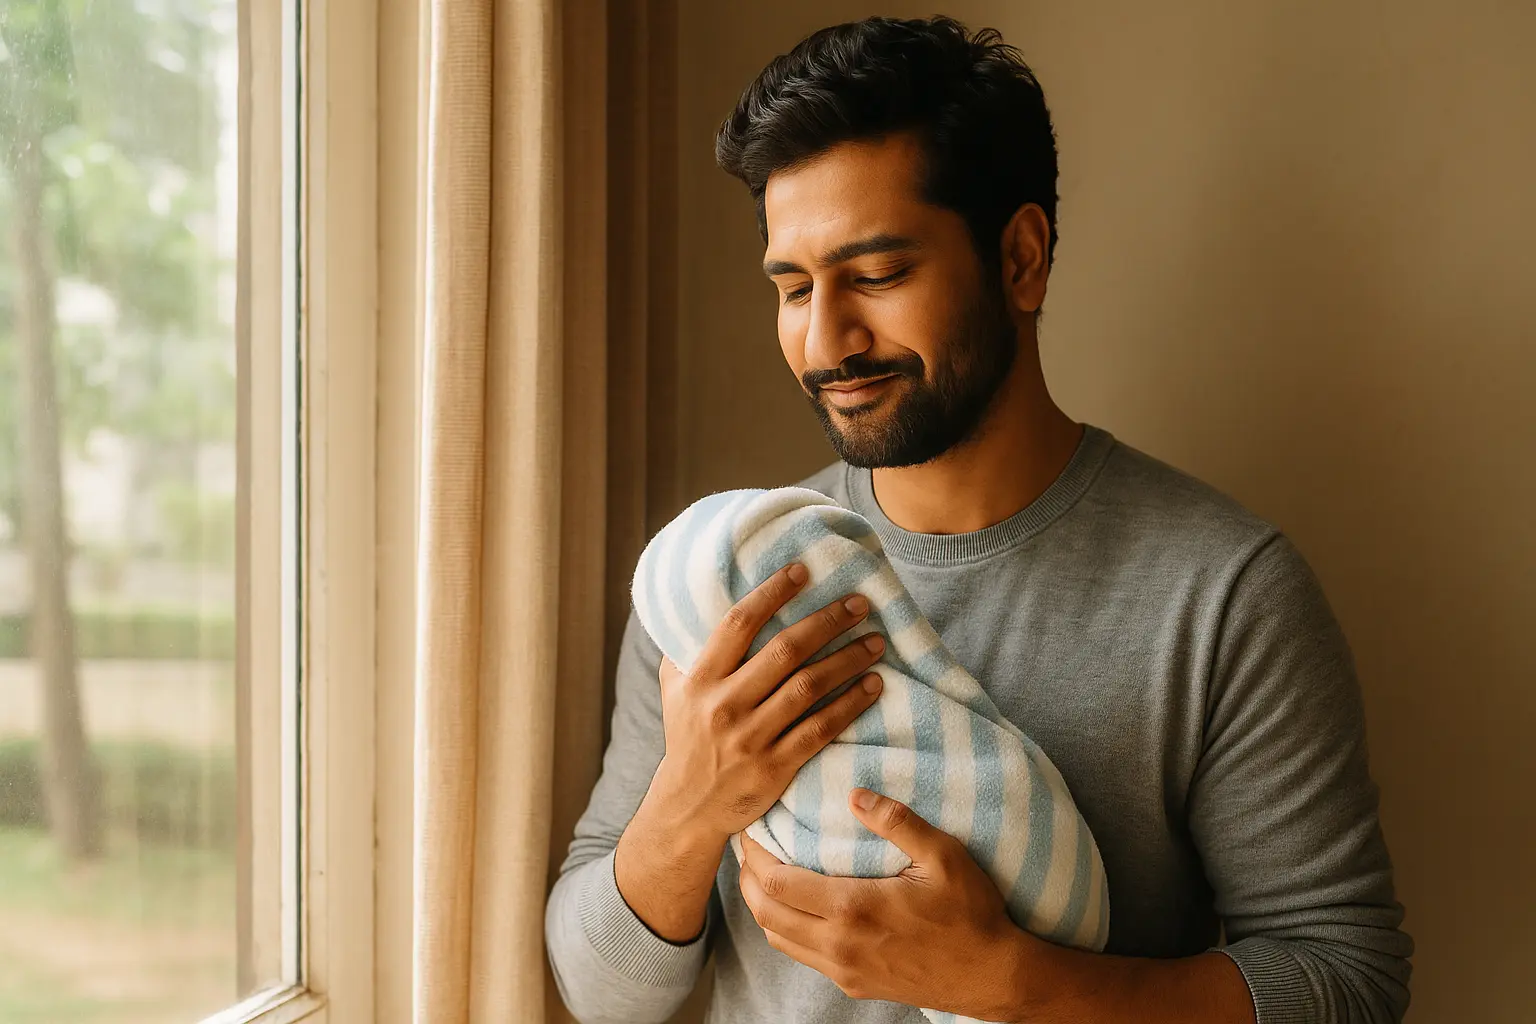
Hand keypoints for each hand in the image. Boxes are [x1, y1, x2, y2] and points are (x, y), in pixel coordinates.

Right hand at [646, 563, 886, 845]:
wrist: (688, 807)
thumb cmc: (688, 737)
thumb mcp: (674, 691)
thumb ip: (687, 649)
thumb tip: (704, 599)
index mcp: (700, 680)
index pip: (738, 624)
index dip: (772, 593)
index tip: (803, 570)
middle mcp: (724, 706)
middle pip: (784, 651)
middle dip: (827, 622)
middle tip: (860, 603)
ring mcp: (751, 738)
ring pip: (808, 688)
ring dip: (847, 660)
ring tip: (876, 641)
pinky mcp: (775, 767)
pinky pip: (821, 729)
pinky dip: (851, 705)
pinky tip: (873, 685)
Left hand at [738, 788, 1026, 1020]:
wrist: (992, 977)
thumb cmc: (972, 914)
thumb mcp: (944, 857)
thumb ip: (898, 822)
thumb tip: (855, 794)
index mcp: (854, 909)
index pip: (778, 883)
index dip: (756, 855)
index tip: (753, 828)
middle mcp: (839, 945)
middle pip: (765, 913)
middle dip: (747, 878)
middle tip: (750, 847)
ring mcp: (844, 970)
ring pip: (778, 939)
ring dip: (762, 906)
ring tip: (764, 873)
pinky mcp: (853, 985)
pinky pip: (802, 956)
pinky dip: (785, 929)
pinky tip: (797, 906)